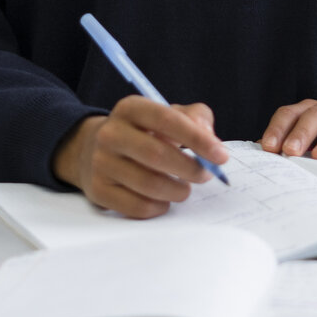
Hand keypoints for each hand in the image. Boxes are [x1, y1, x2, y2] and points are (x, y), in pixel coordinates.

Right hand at [52, 96, 229, 218]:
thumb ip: (196, 118)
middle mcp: (110, 133)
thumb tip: (210, 141)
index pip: (167, 120)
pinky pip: (138, 206)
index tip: (221, 156)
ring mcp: (101, 163)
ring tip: (185, 188)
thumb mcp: (168, 115)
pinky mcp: (98, 190)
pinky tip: (164, 200)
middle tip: (206, 175)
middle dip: (191, 169)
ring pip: (149, 185)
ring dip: (178, 191)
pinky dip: (160, 207)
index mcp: (130, 108)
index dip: (197, 139)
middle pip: (157, 155)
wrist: (95, 151)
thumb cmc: (145, 133)